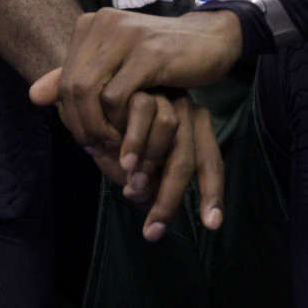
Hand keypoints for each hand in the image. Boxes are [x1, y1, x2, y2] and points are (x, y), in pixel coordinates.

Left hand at [27, 8, 240, 150]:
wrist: (212, 40)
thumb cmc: (162, 56)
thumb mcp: (117, 65)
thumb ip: (78, 76)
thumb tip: (33, 95)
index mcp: (90, 25)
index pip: (63, 78)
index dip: (70, 114)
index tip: (86, 140)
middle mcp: (102, 25)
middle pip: (72, 86)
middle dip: (80, 124)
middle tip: (96, 150)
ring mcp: (124, 36)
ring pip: (89, 91)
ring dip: (97, 127)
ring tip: (111, 149)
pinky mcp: (149, 53)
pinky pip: (117, 96)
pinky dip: (118, 123)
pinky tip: (129, 139)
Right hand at [117, 90, 222, 239]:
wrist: (95, 79)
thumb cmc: (118, 124)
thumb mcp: (136, 155)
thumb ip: (144, 175)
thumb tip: (144, 202)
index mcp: (195, 127)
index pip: (210, 163)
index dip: (212, 193)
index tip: (211, 224)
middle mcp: (187, 111)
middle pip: (187, 157)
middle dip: (171, 197)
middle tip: (154, 229)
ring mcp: (164, 96)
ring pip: (169, 131)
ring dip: (149, 164)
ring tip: (130, 188)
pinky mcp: (139, 84)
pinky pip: (140, 112)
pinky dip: (132, 140)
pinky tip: (118, 158)